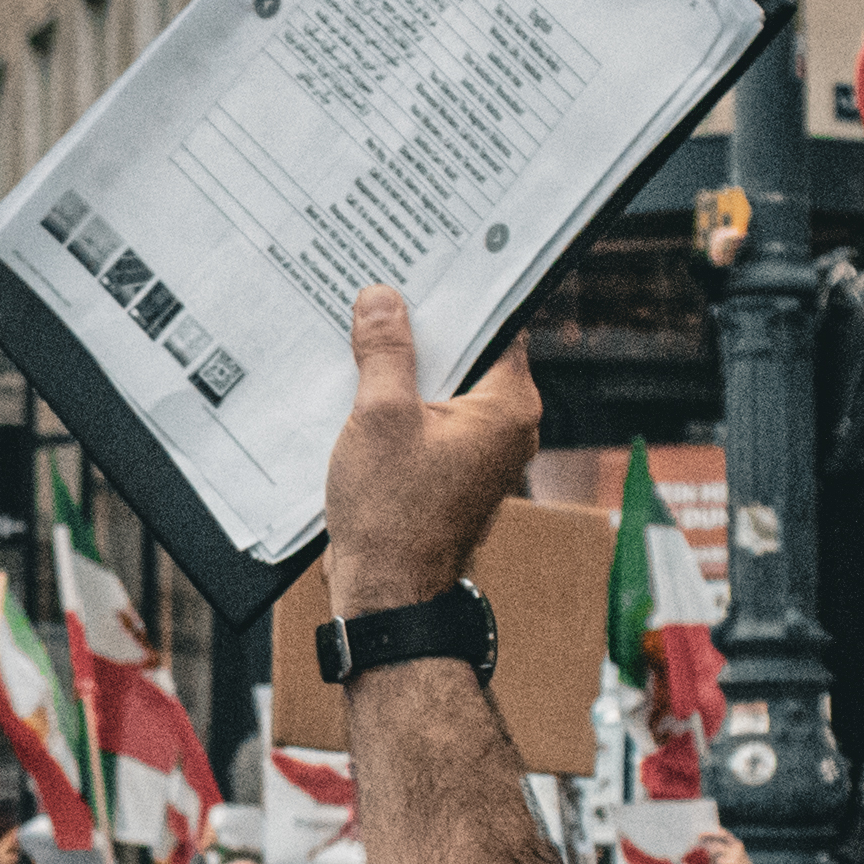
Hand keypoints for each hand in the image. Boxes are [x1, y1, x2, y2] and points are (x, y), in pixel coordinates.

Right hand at [323, 286, 537, 616]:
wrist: (388, 598)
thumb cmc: (394, 519)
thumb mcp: (380, 417)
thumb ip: (384, 351)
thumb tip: (381, 300)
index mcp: (508, 407)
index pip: (496, 324)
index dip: (457, 293)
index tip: (424, 266)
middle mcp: (504, 428)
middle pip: (466, 353)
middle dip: (421, 327)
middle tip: (379, 293)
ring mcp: (477, 453)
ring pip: (441, 386)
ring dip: (402, 367)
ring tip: (359, 335)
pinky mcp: (447, 472)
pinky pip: (426, 419)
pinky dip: (397, 403)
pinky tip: (356, 387)